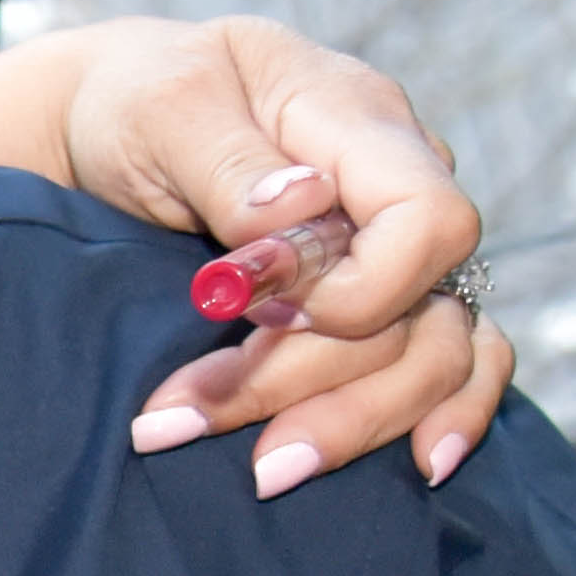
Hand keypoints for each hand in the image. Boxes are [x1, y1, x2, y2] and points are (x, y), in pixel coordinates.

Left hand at [0, 14, 506, 494]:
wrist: (116, 119)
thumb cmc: (141, 101)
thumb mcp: (165, 110)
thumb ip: (233, 164)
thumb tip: (299, 206)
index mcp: (361, 123)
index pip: (426, 220)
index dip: (360, 291)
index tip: (258, 314)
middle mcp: (401, 187)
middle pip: (417, 310)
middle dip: (302, 381)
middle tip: (173, 421)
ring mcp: (402, 247)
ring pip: (438, 355)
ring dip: (348, 424)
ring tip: (259, 474)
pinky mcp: (388, 297)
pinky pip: (459, 362)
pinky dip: (445, 414)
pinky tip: (421, 467)